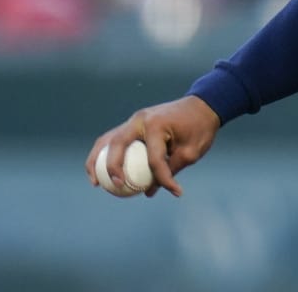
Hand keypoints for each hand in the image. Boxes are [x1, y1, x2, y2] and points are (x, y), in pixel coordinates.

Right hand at [85, 95, 219, 197]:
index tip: (176, 191)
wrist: (202, 105)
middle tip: (118, 186)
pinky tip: (101, 173)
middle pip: (118, 144)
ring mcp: (134, 120)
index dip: (163, 178)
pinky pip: (113, 140)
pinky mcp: (132, 124)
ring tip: (96, 183)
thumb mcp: (192, 152)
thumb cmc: (199, 128)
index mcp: (157, 125)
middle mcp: (141, 119)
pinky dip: (104, 155)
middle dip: (112, 167)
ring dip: (97, 161)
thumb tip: (148, 192)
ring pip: (107, 140)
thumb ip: (170, 170)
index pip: (154, 158)